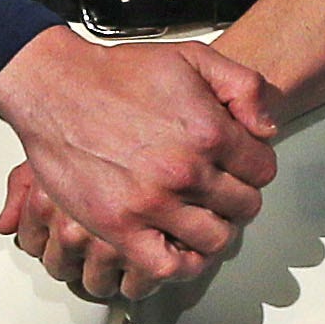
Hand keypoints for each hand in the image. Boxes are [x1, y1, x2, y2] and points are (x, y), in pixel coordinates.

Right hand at [0, 29, 280, 288]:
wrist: (55, 87)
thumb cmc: (119, 74)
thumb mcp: (195, 57)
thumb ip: (245, 87)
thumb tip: (269, 130)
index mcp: (210, 132)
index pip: (263, 170)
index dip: (254, 167)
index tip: (238, 166)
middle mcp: (185, 171)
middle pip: (244, 206)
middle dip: (237, 198)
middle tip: (220, 192)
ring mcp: (151, 203)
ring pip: (215, 240)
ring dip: (215, 231)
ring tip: (203, 218)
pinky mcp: (117, 226)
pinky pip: (166, 266)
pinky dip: (182, 265)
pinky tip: (181, 248)